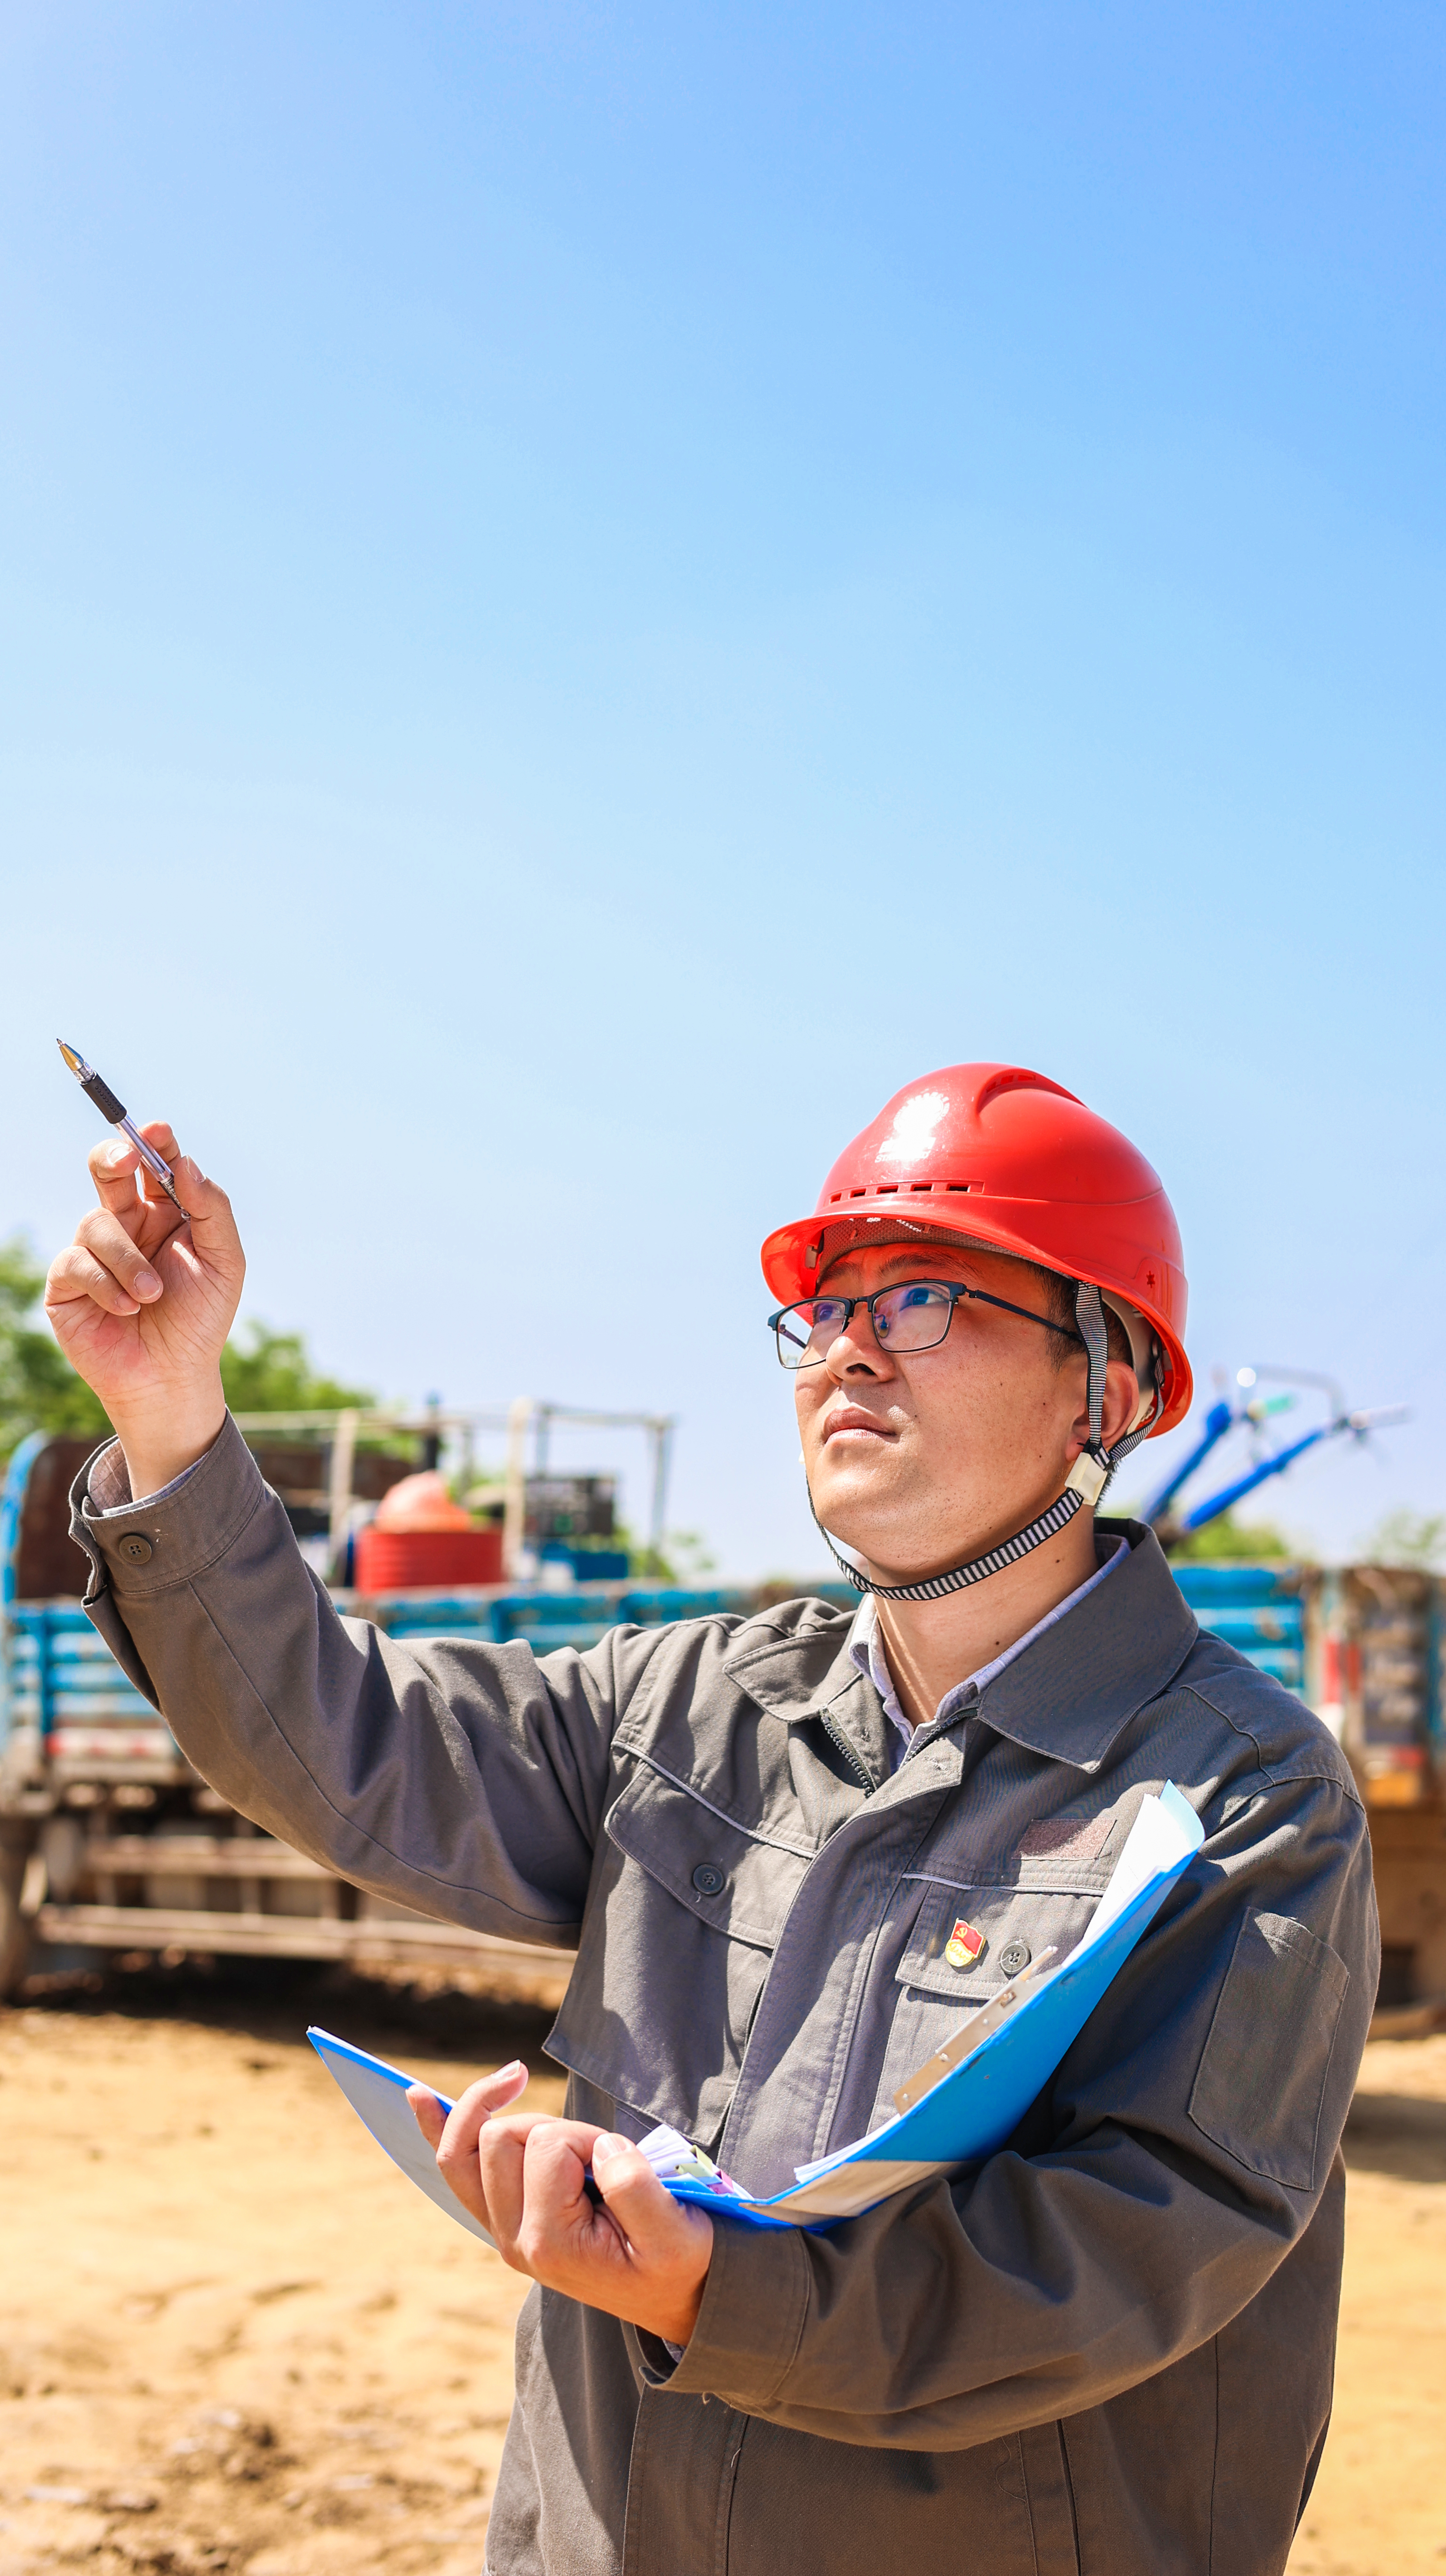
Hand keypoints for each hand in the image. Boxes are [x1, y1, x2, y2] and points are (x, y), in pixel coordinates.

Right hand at [44, 1124, 245, 1496]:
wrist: (172, 1376)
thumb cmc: (200, 1320)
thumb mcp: (225, 1263)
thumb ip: (212, 1210)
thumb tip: (186, 1164)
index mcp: (164, 1213)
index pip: (155, 1164)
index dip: (154, 1142)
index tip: (159, 1131)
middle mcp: (126, 1224)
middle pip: (107, 1169)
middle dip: (112, 1155)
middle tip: (124, 1156)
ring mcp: (93, 1250)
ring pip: (97, 1223)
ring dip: (129, 1261)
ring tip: (151, 1296)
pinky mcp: (67, 1282)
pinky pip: (77, 1262)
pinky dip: (108, 1285)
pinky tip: (128, 1309)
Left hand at [409, 2066, 713, 2349]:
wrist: (676, 2297)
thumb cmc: (678, 2261)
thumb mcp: (676, 2232)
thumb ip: (636, 2188)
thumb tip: (598, 2148)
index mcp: (552, 2244)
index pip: (547, 2145)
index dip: (589, 2136)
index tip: (622, 2161)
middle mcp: (515, 2241)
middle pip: (500, 2139)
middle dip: (553, 2128)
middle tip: (598, 2156)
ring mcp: (503, 2233)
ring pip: (473, 2144)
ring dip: (522, 2124)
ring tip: (569, 2143)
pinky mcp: (504, 2222)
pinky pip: (456, 2167)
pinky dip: (437, 2127)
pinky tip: (417, 2098)